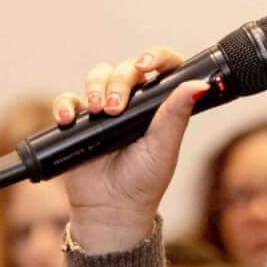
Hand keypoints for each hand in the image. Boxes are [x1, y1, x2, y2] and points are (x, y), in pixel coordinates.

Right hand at [51, 46, 207, 252]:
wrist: (111, 210)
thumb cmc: (143, 182)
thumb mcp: (164, 148)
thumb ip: (177, 115)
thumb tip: (200, 85)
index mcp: (159, 106)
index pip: (162, 68)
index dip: (156, 57)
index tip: (147, 63)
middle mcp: (133, 103)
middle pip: (125, 69)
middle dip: (119, 82)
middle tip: (115, 107)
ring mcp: (104, 111)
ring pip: (97, 76)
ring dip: (94, 86)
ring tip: (97, 111)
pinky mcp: (80, 123)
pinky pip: (68, 101)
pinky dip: (65, 105)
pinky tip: (69, 118)